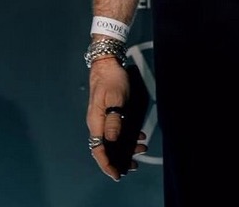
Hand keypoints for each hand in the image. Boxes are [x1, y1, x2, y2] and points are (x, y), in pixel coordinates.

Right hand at [86, 58, 147, 179]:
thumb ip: (113, 120)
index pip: (98, 150)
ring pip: (112, 140)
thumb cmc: (111, 79)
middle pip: (106, 148)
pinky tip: (139, 135)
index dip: (107, 164)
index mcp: (96, 122)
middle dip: (119, 159)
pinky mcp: (108, 112)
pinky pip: (116, 130)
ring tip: (142, 149)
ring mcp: (102, 118)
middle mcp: (97, 123)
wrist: (107, 63)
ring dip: (126, 147)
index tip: (117, 174)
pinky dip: (127, 136)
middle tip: (134, 166)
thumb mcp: (115, 98)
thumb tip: (112, 141)